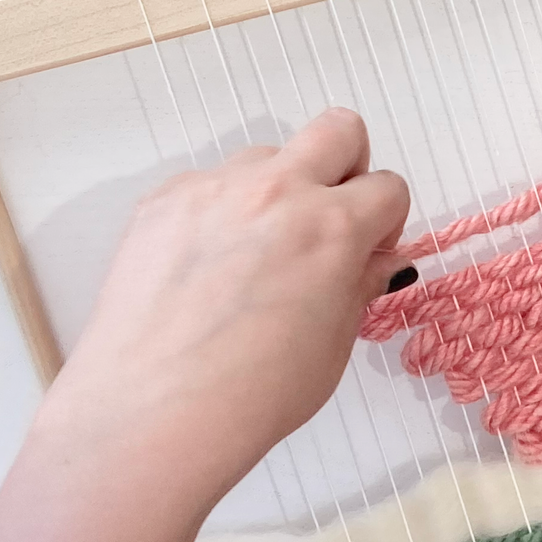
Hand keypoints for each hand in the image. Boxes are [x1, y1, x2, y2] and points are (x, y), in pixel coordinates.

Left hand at [37, 109, 409, 510]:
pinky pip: (209, 185)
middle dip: (347, 167)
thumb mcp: (334, 344)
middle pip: (339, 129)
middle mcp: (277, 191)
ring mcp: (214, 189)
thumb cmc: (256, 394)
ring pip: (267, 157)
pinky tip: (204, 271)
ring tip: (253, 256)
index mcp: (332, 227)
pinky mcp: (163, 201)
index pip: (388, 187)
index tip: (368, 252)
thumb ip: (358, 284)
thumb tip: (375, 258)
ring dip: (277, 191)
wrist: (154, 411)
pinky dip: (220, 214)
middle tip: (327, 222)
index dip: (386, 222)